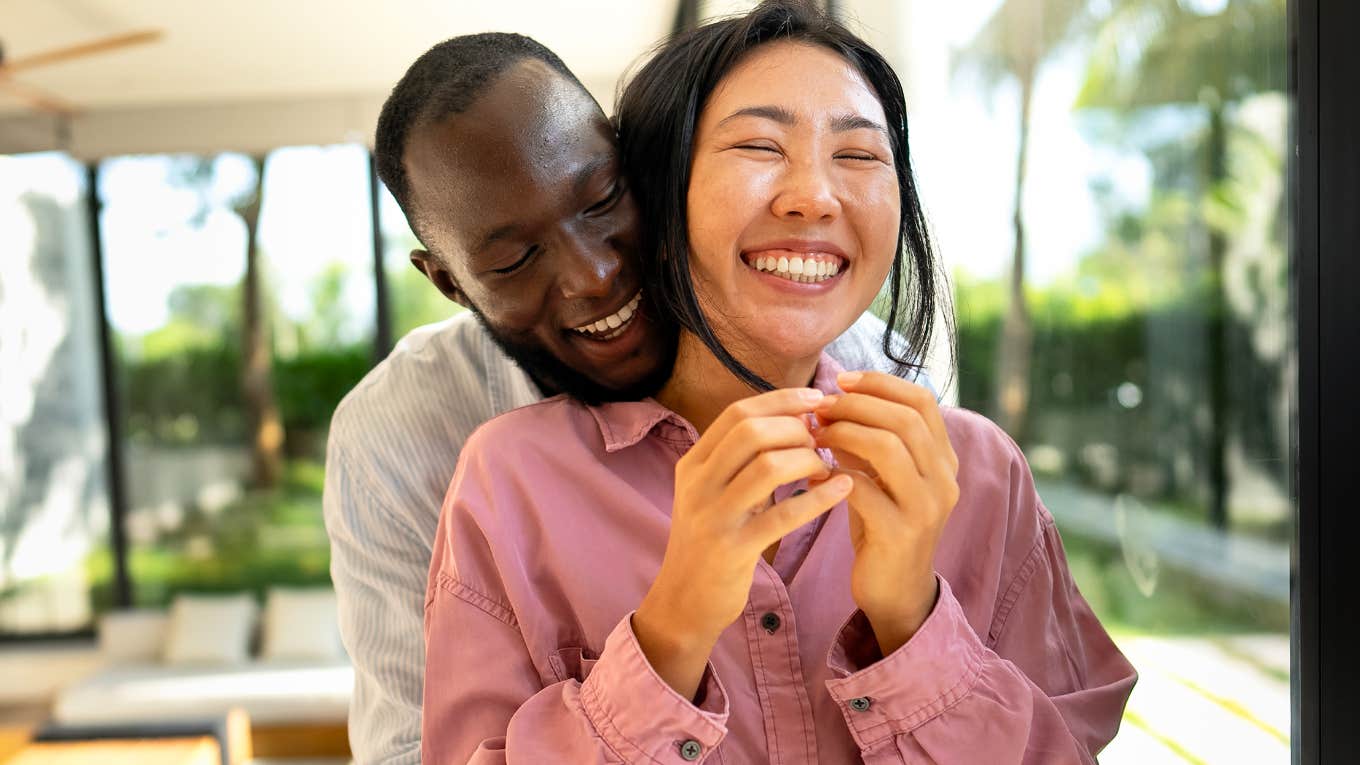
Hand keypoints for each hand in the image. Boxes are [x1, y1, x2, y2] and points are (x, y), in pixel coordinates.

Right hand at [634, 388, 853, 700]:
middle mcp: (697, 483)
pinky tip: (842, 490)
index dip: (781, 401)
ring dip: (807, 460)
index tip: (816, 399)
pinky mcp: (732, 549)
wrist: (683, 602)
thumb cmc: (712, 540)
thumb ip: (744, 459)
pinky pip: (783, 515)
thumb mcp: (716, 492)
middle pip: (751, 431)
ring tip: (826, 467)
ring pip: (767, 466)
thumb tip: (795, 419)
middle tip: (821, 440)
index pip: (738, 413)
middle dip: (795, 429)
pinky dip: (818, 499)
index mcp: (693, 463)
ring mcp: (712, 516)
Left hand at [813, 371, 959, 654]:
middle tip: (820, 407)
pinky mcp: (901, 533)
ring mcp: (926, 507)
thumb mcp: (881, 477)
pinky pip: (864, 488)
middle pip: (905, 418)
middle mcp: (944, 479)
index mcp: (944, 459)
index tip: (842, 380)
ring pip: (889, 447)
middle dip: (856, 405)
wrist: (895, 591)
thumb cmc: (882, 525)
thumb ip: (868, 440)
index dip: (881, 383)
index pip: (922, 401)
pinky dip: (835, 473)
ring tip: (815, 434)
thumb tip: (831, 400)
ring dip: (844, 433)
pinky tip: (815, 472)